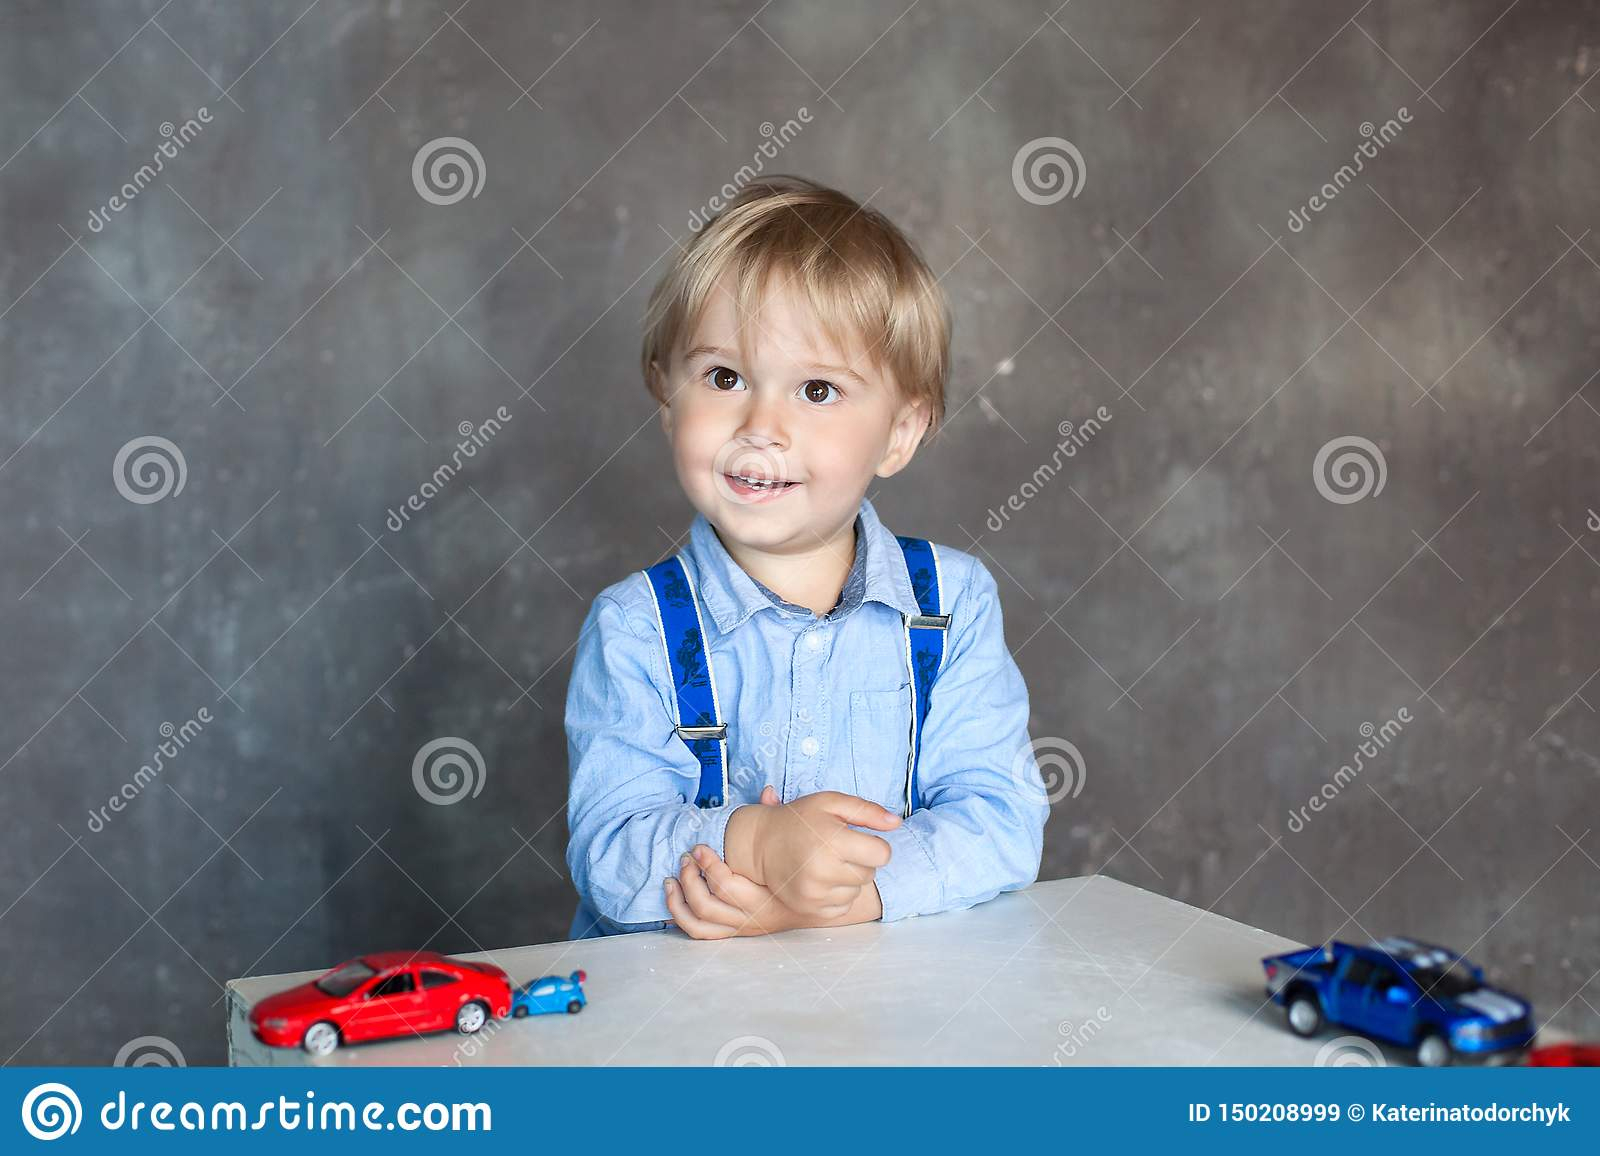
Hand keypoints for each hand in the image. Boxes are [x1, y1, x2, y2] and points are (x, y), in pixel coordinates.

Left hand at [664, 831, 884, 938]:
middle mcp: (751, 917)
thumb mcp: (796, 847)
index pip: (726, 886)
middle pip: (707, 904)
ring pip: (699, 922)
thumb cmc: (804, 872)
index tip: (699, 846)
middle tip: (685, 858)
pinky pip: (700, 932)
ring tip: (671, 879)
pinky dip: (681, 917)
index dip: (707, 866)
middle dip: (690, 879)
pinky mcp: (733, 932)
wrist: (817, 906)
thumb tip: (766, 792)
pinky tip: (674, 896)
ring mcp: (741, 927)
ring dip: (679, 901)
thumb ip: (780, 819)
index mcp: (765, 897)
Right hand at [725, 785, 899, 918]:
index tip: (860, 839)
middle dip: (861, 861)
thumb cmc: (799, 820)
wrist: (760, 844)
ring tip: (827, 863)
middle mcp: (823, 872)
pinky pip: (843, 907)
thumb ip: (867, 810)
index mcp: (832, 842)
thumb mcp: (831, 803)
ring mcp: (815, 894)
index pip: (882, 854)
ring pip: (856, 891)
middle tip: (839, 849)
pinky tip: (821, 878)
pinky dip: (837, 894)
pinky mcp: (810, 909)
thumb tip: (896, 823)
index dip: (875, 845)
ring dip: (849, 879)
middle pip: (870, 874)